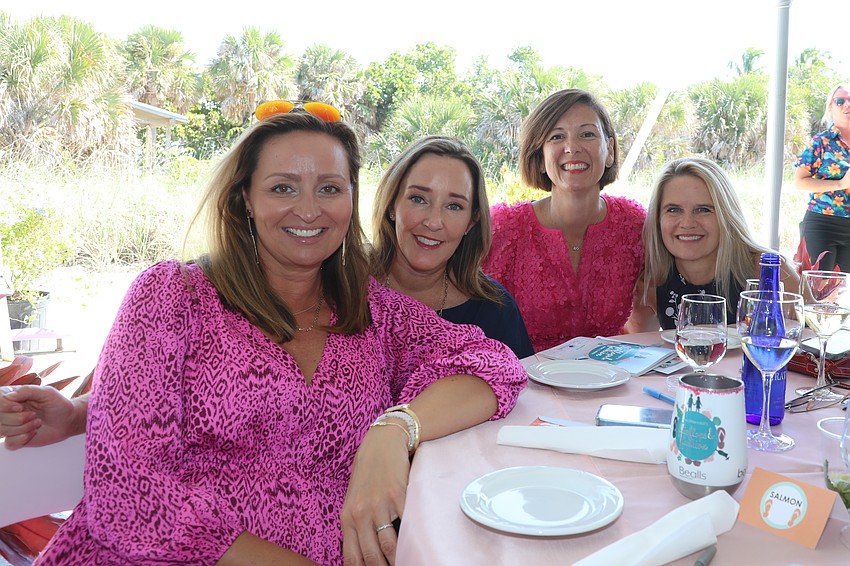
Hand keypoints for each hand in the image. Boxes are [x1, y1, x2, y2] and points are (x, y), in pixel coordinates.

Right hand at [0, 385, 82, 448]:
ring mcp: (11, 426)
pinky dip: (22, 438)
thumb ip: (27, 391)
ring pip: (2, 430)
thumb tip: (8, 396)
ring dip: (22, 428)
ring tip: (37, 422)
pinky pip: (9, 443)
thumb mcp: (46, 392)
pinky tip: (33, 433)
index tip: (20, 407)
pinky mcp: (16, 439)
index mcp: (13, 397)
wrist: (67, 420)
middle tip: (34, 415)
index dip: (4, 405)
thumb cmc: (58, 404)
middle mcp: (8, 411)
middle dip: (18, 418)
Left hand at [340, 424, 409, 565]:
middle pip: (372, 557)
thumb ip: (357, 527)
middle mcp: (360, 514)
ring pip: (389, 546)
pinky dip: (412, 538)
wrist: (380, 444)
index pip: (353, 559)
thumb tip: (365, 557)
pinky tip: (416, 543)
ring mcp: (379, 505)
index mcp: (347, 519)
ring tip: (408, 561)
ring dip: (399, 559)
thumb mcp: (354, 502)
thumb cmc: (368, 475)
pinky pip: (407, 525)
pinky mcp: (398, 495)